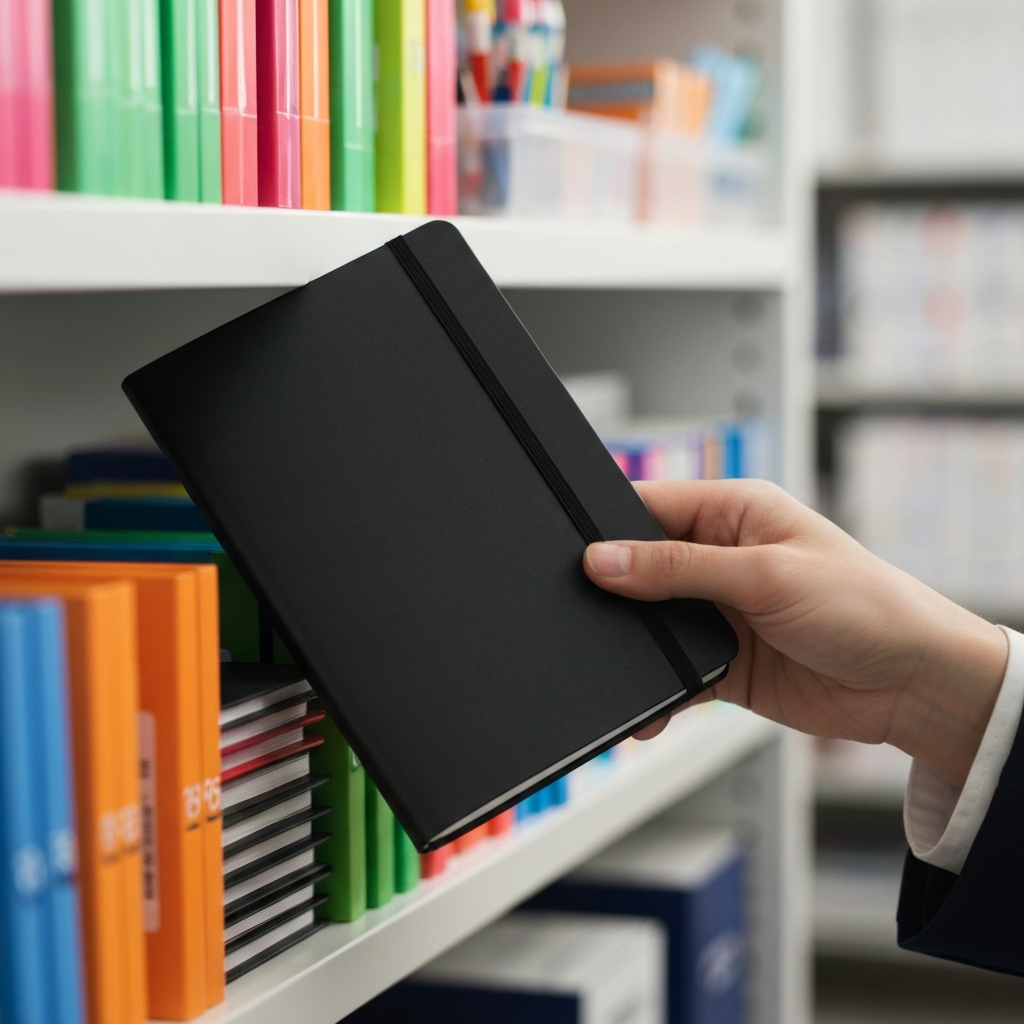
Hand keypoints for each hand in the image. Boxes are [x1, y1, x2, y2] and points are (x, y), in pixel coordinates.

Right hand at [584, 479, 1007, 789]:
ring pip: (650, 622)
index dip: (610, 528)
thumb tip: (605, 560)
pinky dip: (656, 689)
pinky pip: (671, 672)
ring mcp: (719, 610)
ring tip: (617, 663)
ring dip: (635, 645)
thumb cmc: (869, 607)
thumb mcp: (766, 576)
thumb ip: (679, 568)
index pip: (651, 506)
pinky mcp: (722, 661)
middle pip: (641, 566)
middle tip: (590, 614)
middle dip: (616, 592)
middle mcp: (721, 557)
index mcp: (734, 513)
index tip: (578, 555)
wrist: (913, 687)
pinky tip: (650, 705)